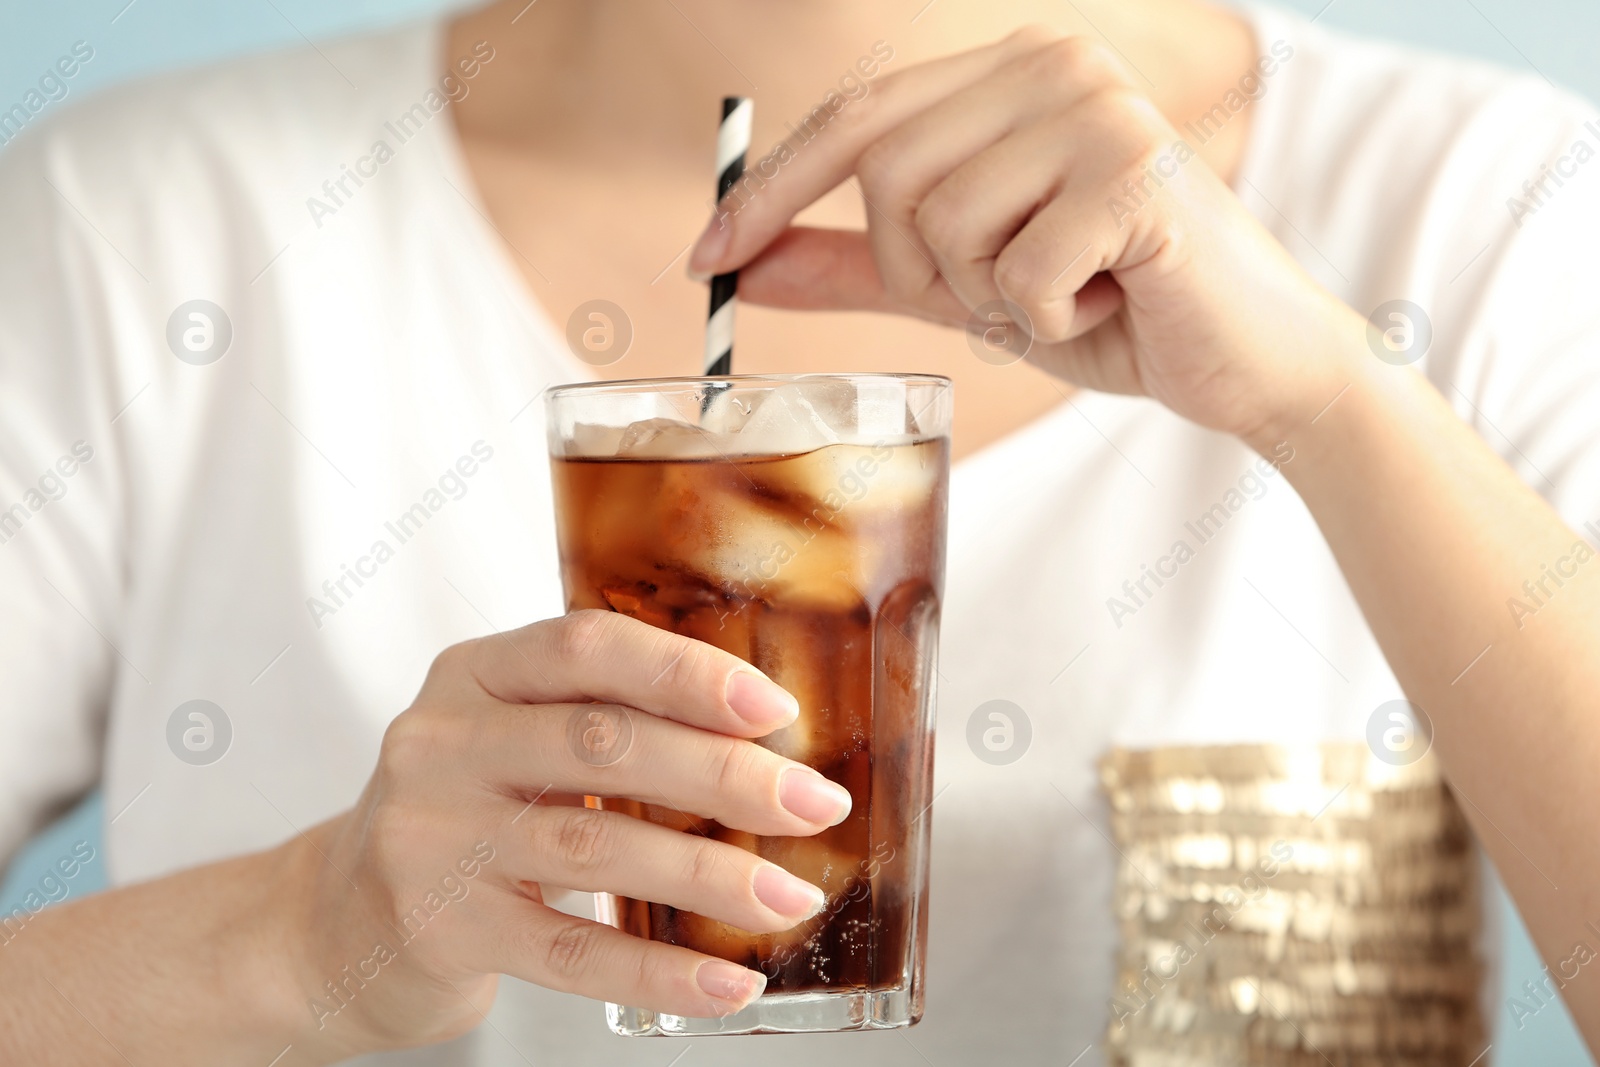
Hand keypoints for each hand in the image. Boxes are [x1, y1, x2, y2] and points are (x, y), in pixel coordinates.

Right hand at [282, 611, 847, 1059]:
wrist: (332, 921)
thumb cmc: (462, 814)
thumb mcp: (510, 739)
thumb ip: (604, 719)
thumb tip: (766, 743)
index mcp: (474, 675)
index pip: (587, 648)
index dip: (687, 674)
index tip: (776, 710)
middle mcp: (442, 744)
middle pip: (604, 745)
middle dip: (726, 777)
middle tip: (814, 805)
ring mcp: (432, 838)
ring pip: (596, 850)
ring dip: (712, 878)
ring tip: (790, 898)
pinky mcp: (439, 928)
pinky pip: (569, 953)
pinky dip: (659, 971)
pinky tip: (725, 982)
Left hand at [689, 28, 1359, 448]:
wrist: (1246, 363)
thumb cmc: (1111, 308)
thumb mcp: (962, 286)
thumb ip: (857, 266)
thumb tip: (745, 263)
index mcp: (1010, 72)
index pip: (855, 117)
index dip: (770, 192)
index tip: (704, 260)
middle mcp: (1053, 64)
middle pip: (886, 177)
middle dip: (922, 272)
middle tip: (1002, 295)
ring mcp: (1100, 109)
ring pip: (942, 229)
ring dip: (988, 299)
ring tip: (1070, 290)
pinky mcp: (1138, 174)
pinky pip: (1016, 275)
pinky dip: (1049, 318)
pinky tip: (1112, 300)